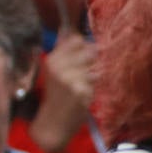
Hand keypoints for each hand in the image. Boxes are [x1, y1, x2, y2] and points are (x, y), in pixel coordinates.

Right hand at [29, 31, 94, 152]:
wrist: (53, 123)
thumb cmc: (58, 96)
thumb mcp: (56, 71)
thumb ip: (64, 51)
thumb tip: (68, 29)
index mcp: (52, 59)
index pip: (76, 39)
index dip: (86, 45)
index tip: (89, 54)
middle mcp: (59, 66)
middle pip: (90, 48)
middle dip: (96, 57)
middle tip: (92, 69)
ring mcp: (70, 78)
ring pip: (96, 63)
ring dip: (98, 70)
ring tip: (90, 81)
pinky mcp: (81, 89)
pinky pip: (99, 77)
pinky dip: (99, 82)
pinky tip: (90, 90)